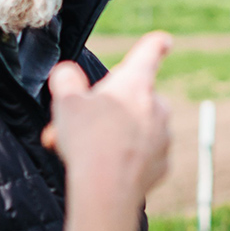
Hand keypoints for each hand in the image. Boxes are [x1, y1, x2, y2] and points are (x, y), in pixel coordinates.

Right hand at [43, 32, 172, 201]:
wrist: (106, 190)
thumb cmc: (87, 140)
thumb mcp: (65, 101)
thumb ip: (65, 79)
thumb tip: (66, 74)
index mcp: (136, 83)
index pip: (150, 52)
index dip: (155, 44)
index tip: (164, 40)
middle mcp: (157, 106)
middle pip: (135, 97)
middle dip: (108, 109)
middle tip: (79, 125)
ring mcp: (164, 136)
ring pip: (137, 128)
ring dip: (113, 136)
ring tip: (84, 151)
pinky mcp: (163, 165)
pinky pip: (143, 155)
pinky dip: (126, 159)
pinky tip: (104, 169)